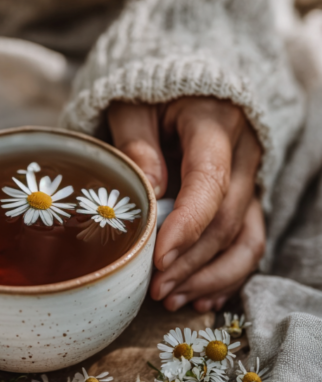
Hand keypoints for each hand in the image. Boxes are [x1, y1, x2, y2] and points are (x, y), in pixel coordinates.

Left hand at [108, 97, 265, 311]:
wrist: (183, 82)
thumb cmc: (149, 91)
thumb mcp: (131, 104)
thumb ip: (136, 142)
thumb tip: (149, 189)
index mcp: (215, 121)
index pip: (210, 181)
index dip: (187, 224)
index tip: (158, 256)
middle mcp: (244, 153)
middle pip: (226, 219)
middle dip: (190, 261)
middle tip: (153, 287)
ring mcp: (250, 178)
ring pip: (246, 238)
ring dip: (211, 276)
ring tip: (171, 299)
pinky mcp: (247, 197)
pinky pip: (248, 242)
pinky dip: (226, 274)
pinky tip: (199, 297)